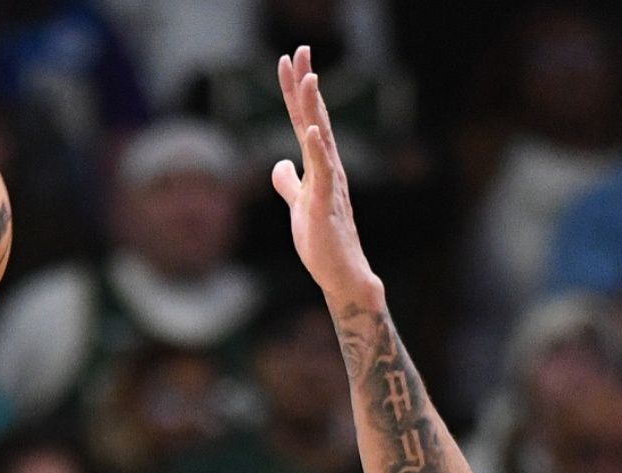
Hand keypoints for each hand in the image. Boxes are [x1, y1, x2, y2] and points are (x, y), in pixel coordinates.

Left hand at [267, 48, 377, 299]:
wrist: (342, 275)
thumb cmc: (323, 241)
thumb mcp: (298, 204)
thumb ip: (289, 183)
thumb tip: (279, 164)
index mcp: (319, 165)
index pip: (305, 120)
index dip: (295, 92)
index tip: (290, 61)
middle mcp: (328, 167)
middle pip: (313, 118)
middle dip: (305, 84)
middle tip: (300, 50)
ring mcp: (329, 183)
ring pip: (320, 137)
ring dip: (313, 107)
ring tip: (308, 77)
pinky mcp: (326, 204)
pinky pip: (322, 173)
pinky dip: (317, 150)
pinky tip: (310, 131)